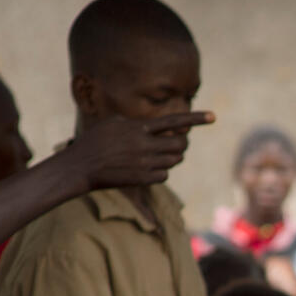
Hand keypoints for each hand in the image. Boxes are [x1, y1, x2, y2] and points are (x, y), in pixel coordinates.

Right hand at [62, 111, 215, 190]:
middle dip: (181, 144)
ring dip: (170, 158)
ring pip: (174, 161)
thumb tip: (155, 127)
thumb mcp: (114, 124)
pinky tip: (145, 169)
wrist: (81, 166)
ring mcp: (144, 163)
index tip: (214, 116)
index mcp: (139, 128)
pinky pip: (164, 176)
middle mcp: (145, 145)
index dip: (195, 118)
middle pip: (180, 145)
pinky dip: (159, 173)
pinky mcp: (143, 179)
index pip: (174, 120)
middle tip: (175, 145)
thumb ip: (137, 124)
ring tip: (153, 156)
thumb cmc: (95, 142)